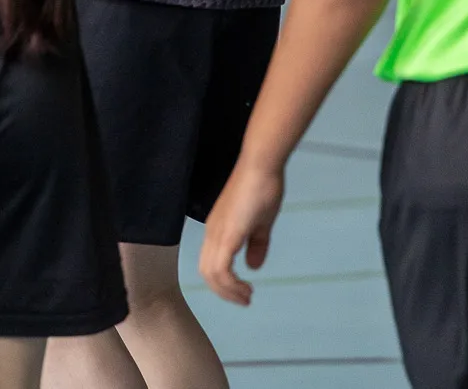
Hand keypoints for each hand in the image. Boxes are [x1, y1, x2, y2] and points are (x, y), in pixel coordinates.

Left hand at [199, 160, 285, 305]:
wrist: (261, 167)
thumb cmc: (261, 190)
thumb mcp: (261, 223)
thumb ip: (256, 245)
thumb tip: (253, 267)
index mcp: (217, 231)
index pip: (210, 264)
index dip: (223, 283)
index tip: (244, 293)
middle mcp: (212, 233)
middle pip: (206, 272)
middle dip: (224, 292)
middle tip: (245, 300)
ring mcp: (217, 232)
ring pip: (211, 273)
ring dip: (228, 291)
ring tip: (247, 297)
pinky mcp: (228, 232)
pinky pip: (221, 265)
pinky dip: (231, 282)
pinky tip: (246, 286)